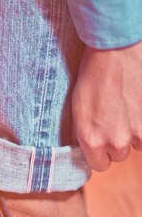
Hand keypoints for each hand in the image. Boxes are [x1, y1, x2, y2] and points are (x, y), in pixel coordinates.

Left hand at [73, 40, 141, 170]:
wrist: (116, 50)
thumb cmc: (93, 75)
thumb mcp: (79, 109)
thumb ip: (86, 133)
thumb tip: (91, 148)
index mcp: (91, 139)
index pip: (100, 165)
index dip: (101, 153)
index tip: (103, 141)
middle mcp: (116, 141)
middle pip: (120, 154)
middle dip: (118, 140)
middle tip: (116, 118)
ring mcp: (139, 132)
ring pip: (139, 143)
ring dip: (136, 131)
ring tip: (128, 108)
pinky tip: (138, 105)